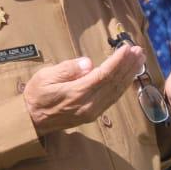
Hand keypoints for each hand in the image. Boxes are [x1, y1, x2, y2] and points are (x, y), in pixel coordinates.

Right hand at [23, 45, 145, 136]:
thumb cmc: (36, 95)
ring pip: (116, 92)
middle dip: (128, 66)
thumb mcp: (45, 77)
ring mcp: (92, 112)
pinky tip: (128, 76)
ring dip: (129, 75)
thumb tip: (88, 63)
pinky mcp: (93, 114)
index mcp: (77, 94)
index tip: (127, 48)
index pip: (104, 75)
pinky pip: (112, 99)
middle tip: (139, 51)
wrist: (31, 121)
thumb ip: (67, 69)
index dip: (118, 61)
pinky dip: (123, 86)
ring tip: (139, 60)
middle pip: (114, 83)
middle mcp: (89, 105)